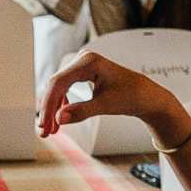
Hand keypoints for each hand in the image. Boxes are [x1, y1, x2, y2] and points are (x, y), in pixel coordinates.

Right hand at [38, 51, 190, 143]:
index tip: (44, 123)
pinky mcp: (82, 75)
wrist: (146, 96)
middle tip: (44, 131)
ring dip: (53, 110)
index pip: (59, 82)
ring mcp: (81, 66)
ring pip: (58, 89)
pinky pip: (65, 90)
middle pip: (56, 86)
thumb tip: (60, 119)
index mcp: (88, 61)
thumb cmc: (132, 95)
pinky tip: (59, 121)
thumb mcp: (106, 105)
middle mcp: (83, 60)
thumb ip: (82, 111)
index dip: (49, 105)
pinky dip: (61, 106)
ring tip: (51, 130)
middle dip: (49, 110)